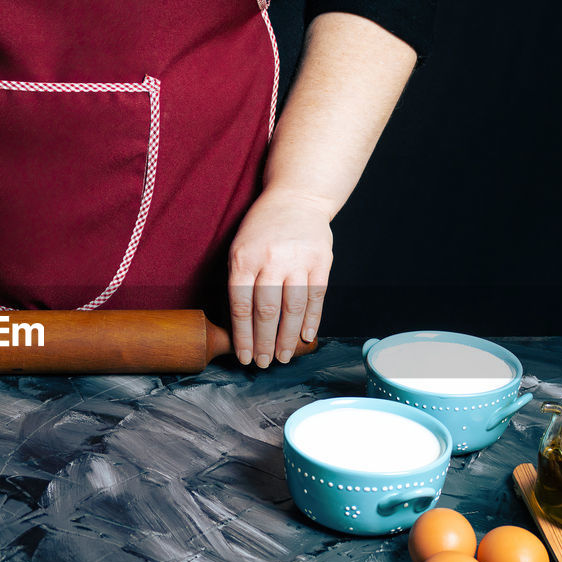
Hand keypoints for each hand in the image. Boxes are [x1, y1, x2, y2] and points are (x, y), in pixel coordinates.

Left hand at [227, 195, 332, 367]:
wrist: (297, 198)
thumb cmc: (262, 229)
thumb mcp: (240, 247)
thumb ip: (239, 281)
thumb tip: (240, 326)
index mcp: (244, 258)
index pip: (241, 306)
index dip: (243, 336)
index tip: (244, 357)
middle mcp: (271, 259)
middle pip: (267, 311)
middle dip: (264, 343)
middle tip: (264, 363)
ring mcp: (298, 260)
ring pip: (292, 308)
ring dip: (287, 338)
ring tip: (283, 356)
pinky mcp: (322, 261)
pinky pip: (316, 297)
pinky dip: (311, 321)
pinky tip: (305, 337)